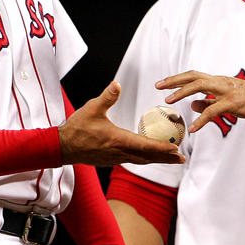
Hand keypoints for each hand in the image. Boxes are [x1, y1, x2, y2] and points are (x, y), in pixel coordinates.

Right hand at [59, 82, 184, 165]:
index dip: (162, 148)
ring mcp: (116, 158)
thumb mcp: (92, 108)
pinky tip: (150, 157)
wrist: (62, 147)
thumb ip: (107, 97)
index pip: (145, 145)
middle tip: (182, 159)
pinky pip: (134, 161)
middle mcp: (120, 152)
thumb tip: (117, 84)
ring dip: (157, 160)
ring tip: (172, 159)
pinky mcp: (112, 160)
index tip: (176, 149)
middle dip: (166, 158)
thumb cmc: (77, 128)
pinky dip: (146, 159)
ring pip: (142, 161)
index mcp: (118, 140)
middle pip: (148, 157)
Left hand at [156, 71, 244, 133]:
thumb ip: (209, 101)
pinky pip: (213, 111)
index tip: (163, 83)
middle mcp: (220, 82)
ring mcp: (226, 91)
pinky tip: (193, 128)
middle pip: (192, 77)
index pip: (194, 76)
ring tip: (169, 101)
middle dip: (174, 81)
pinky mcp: (233, 103)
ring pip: (199, 87)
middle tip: (158, 86)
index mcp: (219, 81)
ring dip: (182, 93)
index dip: (177, 79)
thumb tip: (192, 104)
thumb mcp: (229, 99)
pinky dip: (201, 119)